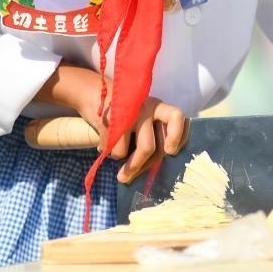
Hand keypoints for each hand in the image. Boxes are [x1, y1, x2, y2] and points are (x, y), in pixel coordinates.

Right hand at [34, 61, 185, 181]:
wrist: (93, 94)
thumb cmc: (121, 113)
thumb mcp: (140, 116)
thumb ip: (150, 134)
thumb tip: (155, 166)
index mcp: (158, 107)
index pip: (177, 117)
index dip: (178, 135)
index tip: (171, 151)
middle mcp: (148, 107)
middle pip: (159, 144)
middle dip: (147, 166)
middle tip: (134, 176)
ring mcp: (134, 114)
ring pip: (145, 149)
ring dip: (132, 168)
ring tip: (122, 177)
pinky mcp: (115, 121)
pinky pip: (120, 151)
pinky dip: (113, 155)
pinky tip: (106, 148)